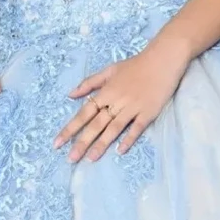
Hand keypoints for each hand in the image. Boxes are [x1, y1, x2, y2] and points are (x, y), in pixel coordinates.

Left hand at [53, 36, 190, 162]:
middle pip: (96, 124)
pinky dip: (129, 138)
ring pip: (114, 128)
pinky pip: (137, 128)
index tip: (57, 143)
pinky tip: (120, 151)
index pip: (84, 113)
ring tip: (90, 159)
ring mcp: (132, 107)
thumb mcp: (110, 70)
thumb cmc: (136, 65)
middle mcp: (116, 101)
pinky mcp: (148, 112)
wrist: (163, 59)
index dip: (70, 128)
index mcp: (106, 92)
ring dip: (101, 144)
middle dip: (82, 142)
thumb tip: (71, 94)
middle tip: (70, 159)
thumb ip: (90, 83)